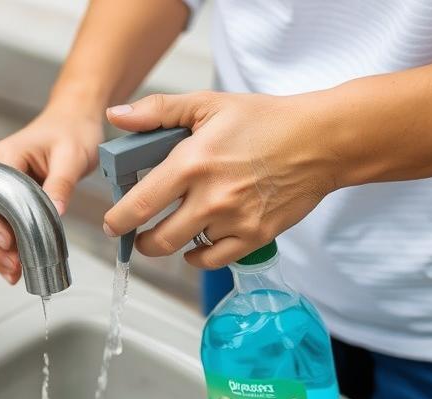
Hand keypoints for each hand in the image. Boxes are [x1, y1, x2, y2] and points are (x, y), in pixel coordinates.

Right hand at [0, 103, 102, 282]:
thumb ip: (60, 184)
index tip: (8, 243)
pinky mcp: (6, 195)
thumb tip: (54, 213)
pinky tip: (14, 265)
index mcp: (4, 156)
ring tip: (12, 273)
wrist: (74, 122)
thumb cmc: (72, 132)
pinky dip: (4, 246)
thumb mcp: (71, 157)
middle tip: (13, 266)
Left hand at [102, 90, 341, 268]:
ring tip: (173, 229)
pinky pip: (213, 260)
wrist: (319, 142)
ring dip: (172, 244)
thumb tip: (116, 117)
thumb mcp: (208, 104)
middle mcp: (211, 197)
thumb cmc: (265, 121)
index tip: (112, 224)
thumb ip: (157, 111)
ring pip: (184, 250)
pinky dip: (199, 255)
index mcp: (192, 163)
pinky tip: (198, 241)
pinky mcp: (254, 237)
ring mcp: (233, 221)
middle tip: (138, 235)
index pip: (140, 204)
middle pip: (158, 239)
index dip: (118, 220)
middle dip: (140, 241)